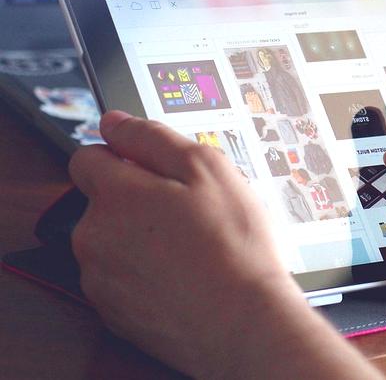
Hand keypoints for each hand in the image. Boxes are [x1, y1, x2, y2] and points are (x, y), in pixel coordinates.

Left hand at [70, 112, 378, 378]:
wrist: (241, 321)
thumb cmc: (232, 245)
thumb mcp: (209, 168)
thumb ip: (154, 138)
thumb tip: (116, 123)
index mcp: (115, 194)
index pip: (87, 156)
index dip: (123, 155)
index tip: (154, 167)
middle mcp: (94, 235)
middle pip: (102, 199)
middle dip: (137, 198)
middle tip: (188, 208)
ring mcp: (99, 276)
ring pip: (112, 239)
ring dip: (141, 236)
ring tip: (191, 244)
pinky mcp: (112, 310)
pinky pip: (121, 276)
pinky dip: (145, 271)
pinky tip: (182, 272)